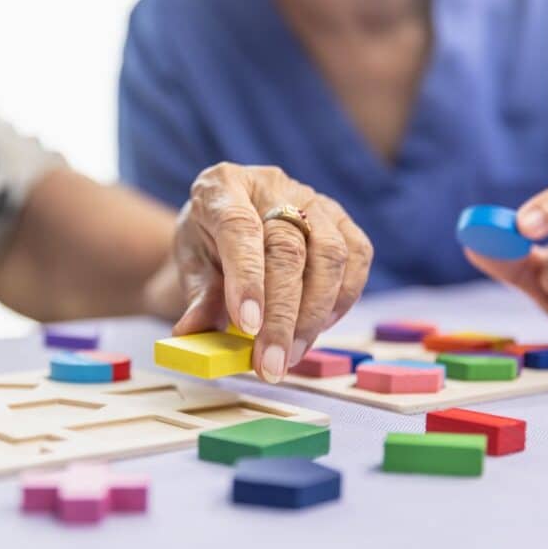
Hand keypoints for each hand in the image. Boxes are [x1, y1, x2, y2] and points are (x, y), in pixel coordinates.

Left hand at [168, 162, 372, 381]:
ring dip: (314, 315)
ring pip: (330, 255)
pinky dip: (342, 300)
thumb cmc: (207, 245)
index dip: (247, 279)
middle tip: (272, 364)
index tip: (248, 326)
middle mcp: (271, 185)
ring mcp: (312, 198)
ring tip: (291, 355)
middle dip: (282, 316)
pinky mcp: (341, 218)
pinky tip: (318, 329)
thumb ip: (198, 298)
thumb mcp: (191, 267)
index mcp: (222, 187)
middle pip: (289, 248)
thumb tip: (194, 334)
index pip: (239, 228)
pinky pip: (357, 257)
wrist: (226, 225)